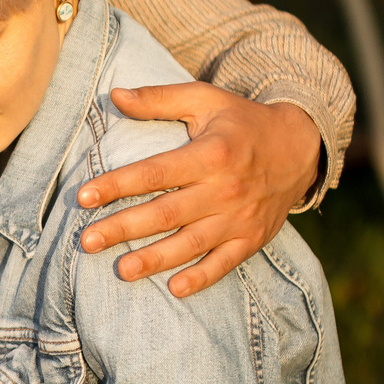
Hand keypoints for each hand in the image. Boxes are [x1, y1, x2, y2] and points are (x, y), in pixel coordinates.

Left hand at [76, 86, 320, 296]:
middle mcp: (225, 189)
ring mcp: (240, 217)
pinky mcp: (252, 238)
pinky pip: (225, 263)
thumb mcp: (205, 99)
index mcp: (211, 154)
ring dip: (155, 259)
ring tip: (121, 270)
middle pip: (166, 213)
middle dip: (123, 229)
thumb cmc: (241, 121)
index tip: (83, 197)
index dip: (117, 185)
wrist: (300, 146)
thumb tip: (114, 95)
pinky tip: (175, 288)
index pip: (155, 173)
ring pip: (191, 244)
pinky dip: (202, 278)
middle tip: (86, 241)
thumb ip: (159, 99)